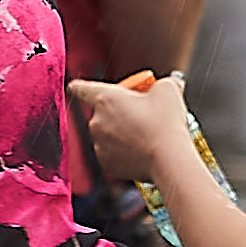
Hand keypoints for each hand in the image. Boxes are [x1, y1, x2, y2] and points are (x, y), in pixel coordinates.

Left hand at [75, 74, 194, 185]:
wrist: (168, 158)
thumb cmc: (165, 123)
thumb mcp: (168, 90)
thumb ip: (163, 83)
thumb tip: (171, 83)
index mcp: (106, 99)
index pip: (82, 89)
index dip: (79, 87)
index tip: (75, 87)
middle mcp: (97, 122)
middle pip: (102, 112)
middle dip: (117, 111)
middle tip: (140, 113)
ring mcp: (100, 145)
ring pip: (107, 134)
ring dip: (120, 132)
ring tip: (144, 133)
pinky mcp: (107, 164)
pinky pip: (112, 153)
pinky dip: (123, 151)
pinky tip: (141, 149)